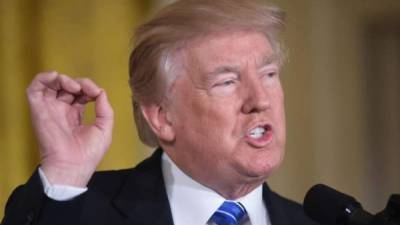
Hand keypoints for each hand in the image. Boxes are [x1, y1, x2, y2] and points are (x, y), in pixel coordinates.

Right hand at [27, 71, 113, 186]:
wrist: (72, 166)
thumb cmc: (88, 153)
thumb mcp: (104, 129)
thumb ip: (105, 109)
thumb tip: (101, 92)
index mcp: (76, 115)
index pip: (80, 94)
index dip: (89, 88)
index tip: (96, 93)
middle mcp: (62, 111)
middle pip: (67, 87)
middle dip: (80, 83)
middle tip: (86, 90)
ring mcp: (50, 109)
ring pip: (51, 84)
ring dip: (63, 79)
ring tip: (74, 87)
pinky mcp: (39, 110)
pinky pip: (34, 89)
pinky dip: (43, 78)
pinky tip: (56, 78)